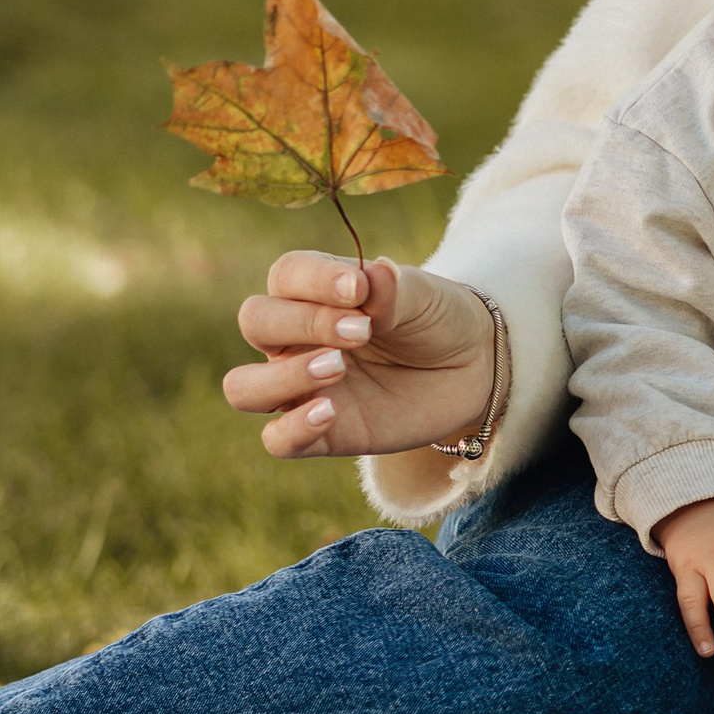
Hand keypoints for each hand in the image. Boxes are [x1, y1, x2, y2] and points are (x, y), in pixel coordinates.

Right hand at [224, 254, 498, 460]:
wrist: (470, 368)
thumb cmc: (435, 320)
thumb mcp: (423, 297)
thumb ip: (393, 289)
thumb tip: (373, 274)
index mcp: (313, 292)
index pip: (286, 275)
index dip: (314, 280)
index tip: (358, 288)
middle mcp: (295, 338)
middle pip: (255, 321)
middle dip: (303, 324)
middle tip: (362, 332)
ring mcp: (300, 387)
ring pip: (243, 387)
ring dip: (283, 377)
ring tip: (337, 368)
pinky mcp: (320, 433)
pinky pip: (277, 440)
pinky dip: (293, 428)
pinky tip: (329, 412)